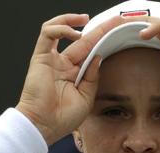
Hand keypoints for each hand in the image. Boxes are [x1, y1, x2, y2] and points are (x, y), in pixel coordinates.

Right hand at [16, 14, 124, 144]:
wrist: (44, 125)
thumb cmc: (63, 117)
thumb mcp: (86, 97)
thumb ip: (92, 77)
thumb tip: (98, 57)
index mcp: (74, 73)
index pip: (92, 51)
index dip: (104, 40)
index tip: (119, 32)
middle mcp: (63, 64)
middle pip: (83, 39)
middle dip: (100, 28)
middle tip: (116, 20)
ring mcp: (51, 59)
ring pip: (60, 30)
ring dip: (72, 20)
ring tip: (86, 19)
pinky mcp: (40, 57)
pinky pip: (47, 34)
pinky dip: (61, 28)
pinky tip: (74, 33)